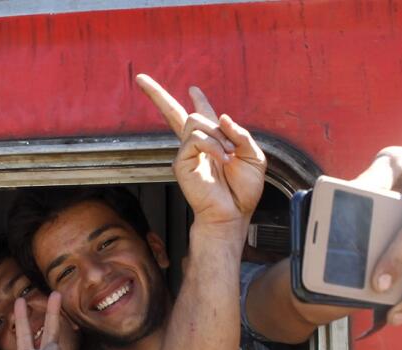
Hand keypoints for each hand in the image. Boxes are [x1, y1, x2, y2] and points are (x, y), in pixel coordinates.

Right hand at [136, 74, 266, 227]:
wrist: (233, 213)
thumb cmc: (243, 190)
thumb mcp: (254, 156)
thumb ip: (241, 134)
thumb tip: (223, 118)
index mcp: (214, 141)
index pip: (201, 115)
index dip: (198, 100)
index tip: (193, 89)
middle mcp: (196, 144)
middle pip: (176, 112)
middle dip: (160, 96)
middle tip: (147, 85)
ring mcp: (186, 152)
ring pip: (194, 121)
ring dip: (217, 135)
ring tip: (228, 155)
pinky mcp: (181, 162)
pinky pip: (196, 139)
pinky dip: (213, 146)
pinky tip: (222, 158)